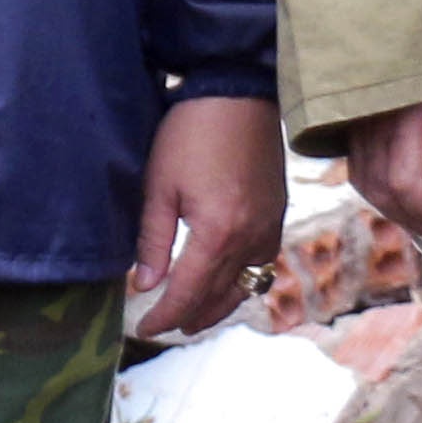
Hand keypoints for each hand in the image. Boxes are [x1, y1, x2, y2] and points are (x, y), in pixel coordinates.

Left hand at [125, 96, 291, 341]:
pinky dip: (240, 283)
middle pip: (218, 297)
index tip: (144, 328)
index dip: (164, 316)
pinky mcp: (277, 216)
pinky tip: (222, 283)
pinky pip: (261, 265)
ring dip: (217, 306)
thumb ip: (152, 240)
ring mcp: (269, 229)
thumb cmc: (191, 133)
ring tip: (190, 317)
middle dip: (188, 317)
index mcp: (218, 233)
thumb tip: (144, 286)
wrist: (238, 94)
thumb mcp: (159, 185)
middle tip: (162, 325)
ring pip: (245, 286)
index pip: (188, 293)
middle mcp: (251, 239)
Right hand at [341, 65, 421, 250]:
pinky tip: (397, 195)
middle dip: (411, 217)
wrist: (400, 3)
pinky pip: (355, 164)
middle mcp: (372, 118)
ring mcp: (356, 117)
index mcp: (404, 109)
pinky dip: (375, 188)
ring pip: (363, 179)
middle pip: (381, 188)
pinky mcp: (350, 116)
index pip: (403, 177)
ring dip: (391, 208)